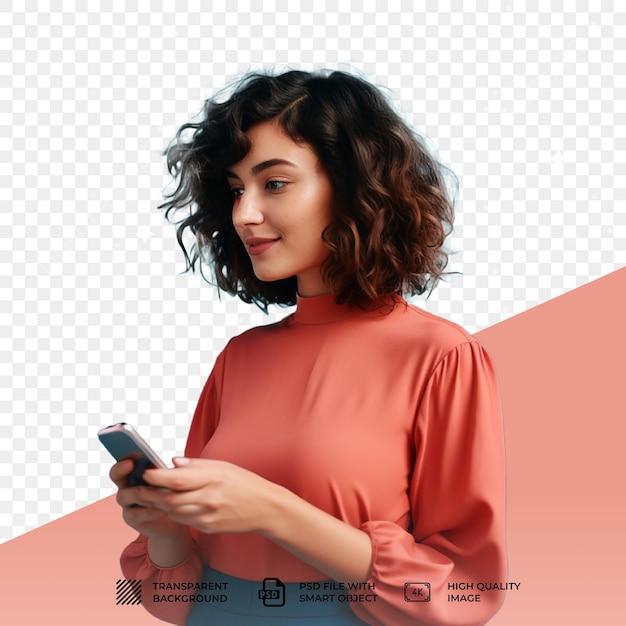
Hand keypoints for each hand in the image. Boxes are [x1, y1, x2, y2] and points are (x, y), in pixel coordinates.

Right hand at [109, 459, 187, 538]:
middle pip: (116, 474)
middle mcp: (128, 485)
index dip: (128, 455)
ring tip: (158, 492)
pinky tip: (163, 510)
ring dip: (142, 492)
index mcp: (137, 472)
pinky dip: (149, 511)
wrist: (177, 520)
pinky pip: (135, 513)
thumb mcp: (173, 480)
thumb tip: (175, 460)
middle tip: (130, 464)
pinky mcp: (132, 518)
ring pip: (125, 494)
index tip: (137, 451)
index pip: (126, 459)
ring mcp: (127, 502)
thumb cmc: (174, 495)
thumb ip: (170, 471)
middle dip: (121, 468)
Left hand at [136, 457, 283, 535]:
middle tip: (138, 488)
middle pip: (169, 499)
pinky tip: (168, 506)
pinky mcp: (207, 528)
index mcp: (213, 478)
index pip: (177, 479)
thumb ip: (195, 465)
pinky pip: (182, 520)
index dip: (156, 477)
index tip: (145, 472)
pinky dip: (172, 512)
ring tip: (148, 496)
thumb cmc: (244, 483)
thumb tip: (171, 463)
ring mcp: (208, 516)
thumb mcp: (223, 466)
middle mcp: (209, 498)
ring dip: (158, 504)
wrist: (264, 508)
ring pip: (172, 512)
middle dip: (150, 494)